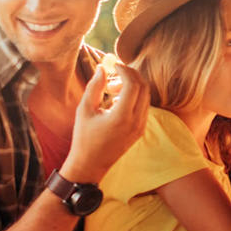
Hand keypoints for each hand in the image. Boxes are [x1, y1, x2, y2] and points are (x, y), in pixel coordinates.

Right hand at [63, 63, 149, 182]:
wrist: (90, 165)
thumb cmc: (83, 137)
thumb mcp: (85, 110)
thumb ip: (95, 87)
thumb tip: (103, 67)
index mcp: (121, 117)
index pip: (133, 84)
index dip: (125, 70)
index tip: (114, 65)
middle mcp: (136, 122)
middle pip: (144, 88)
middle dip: (132, 75)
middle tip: (116, 71)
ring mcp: (141, 127)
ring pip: (146, 97)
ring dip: (134, 86)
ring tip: (113, 87)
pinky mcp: (140, 131)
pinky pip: (144, 107)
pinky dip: (135, 97)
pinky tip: (117, 99)